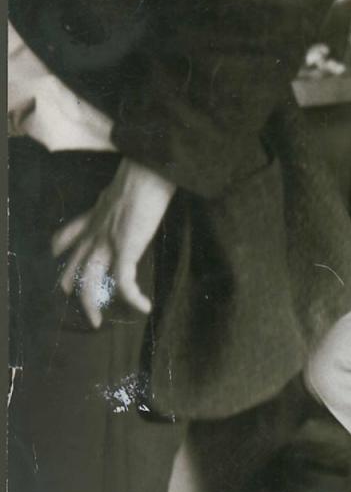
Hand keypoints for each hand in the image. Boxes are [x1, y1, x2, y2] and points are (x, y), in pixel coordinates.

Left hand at [51, 158, 175, 328]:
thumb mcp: (123, 189)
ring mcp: (107, 243)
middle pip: (70, 268)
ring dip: (92, 306)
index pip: (64, 240)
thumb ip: (121, 202)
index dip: (60, 257)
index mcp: (94, 218)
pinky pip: (125, 283)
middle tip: (85, 305)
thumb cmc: (144, 174)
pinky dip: (134, 298)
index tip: (65, 266)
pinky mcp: (126, 250)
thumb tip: (135, 201)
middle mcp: (94, 234)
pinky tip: (144, 306)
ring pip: (88, 283)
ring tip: (99, 322)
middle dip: (72, 290)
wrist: (149, 170)